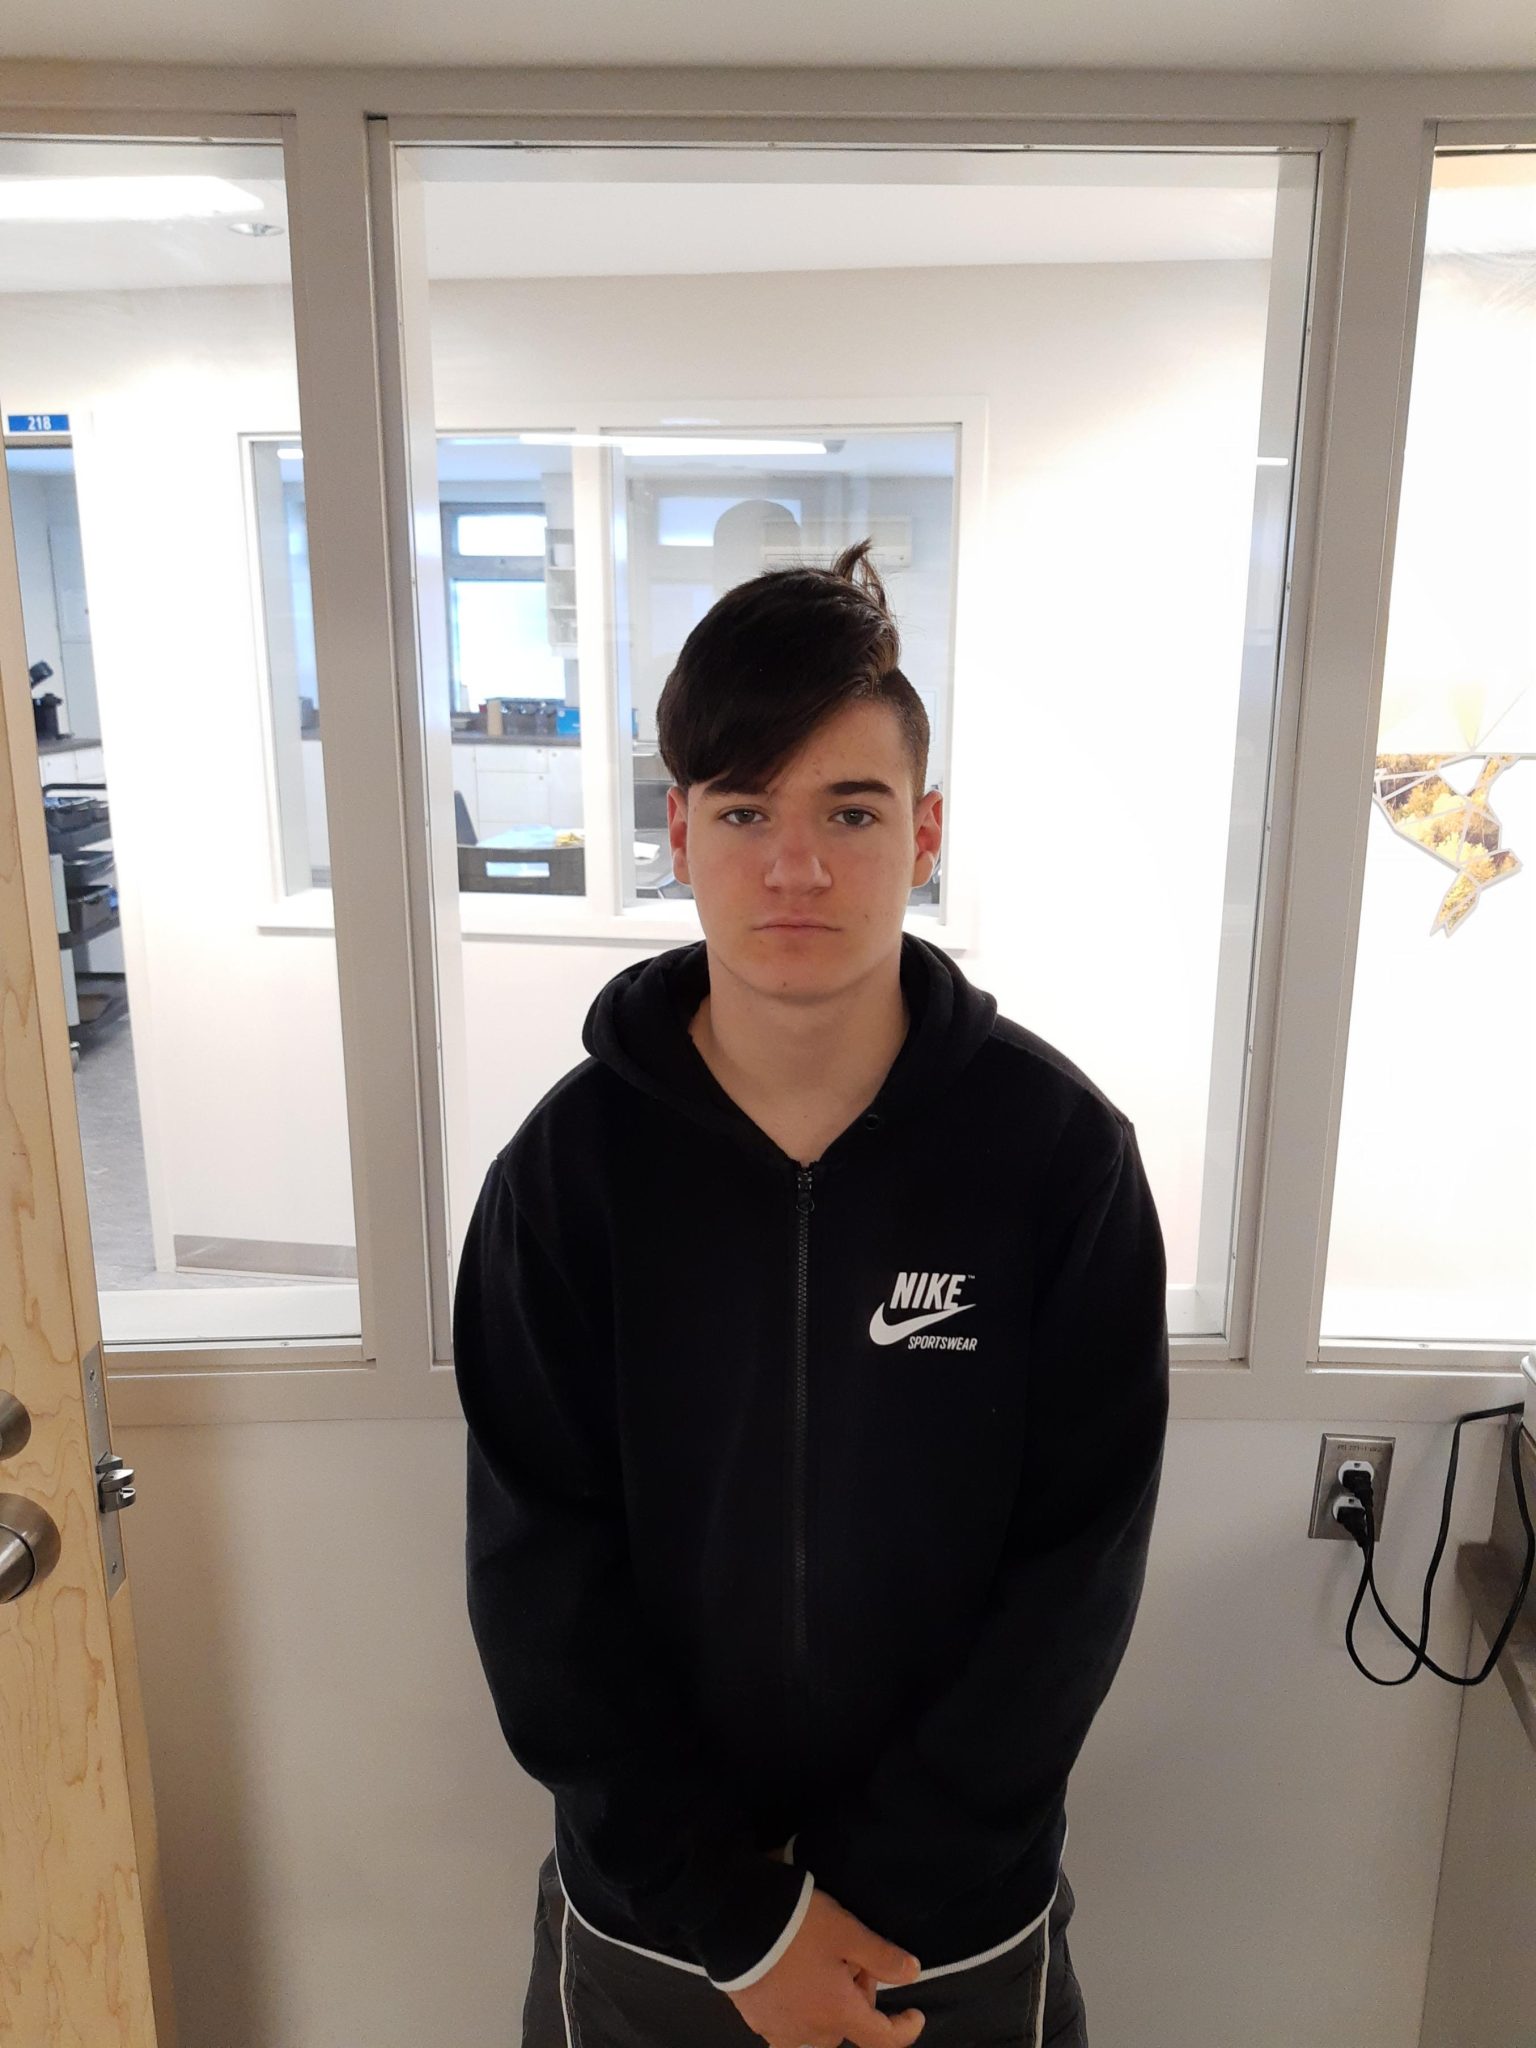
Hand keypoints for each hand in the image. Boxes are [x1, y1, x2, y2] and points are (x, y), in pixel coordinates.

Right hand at [723, 1885, 924, 2047]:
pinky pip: (788, 2024)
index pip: (882, 2039)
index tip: (915, 2014)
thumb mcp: (846, 1931)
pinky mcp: (756, 2019)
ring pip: (818, 2027)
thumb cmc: (797, 1926)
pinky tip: (794, 1978)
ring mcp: (780, 2030)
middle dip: (858, 1996)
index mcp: (838, 2014)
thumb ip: (882, 1956)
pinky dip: (800, 2008)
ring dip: (828, 2005)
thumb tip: (913, 1973)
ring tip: (821, 1965)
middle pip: (848, 2026)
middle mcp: (811, 2032)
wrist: (735, 1922)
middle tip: (852, 1957)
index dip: (904, 2030)